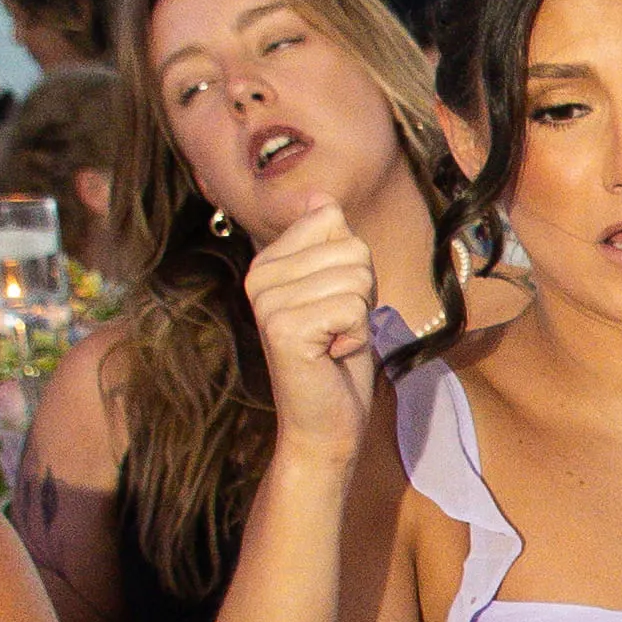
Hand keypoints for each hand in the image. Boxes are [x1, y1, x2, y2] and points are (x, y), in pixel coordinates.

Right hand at [242, 205, 383, 469]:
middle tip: (337, 330)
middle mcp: (258, 276)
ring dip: (360, 317)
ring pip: (357, 277)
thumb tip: (321, 197)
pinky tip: (331, 356)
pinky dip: (357, 336)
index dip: (353, 267)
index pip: (332, 220)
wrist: (326, 424)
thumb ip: (330, 243)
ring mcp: (267, 302)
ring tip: (334, 342)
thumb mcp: (340, 290)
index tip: (334, 304)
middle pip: (351, 248)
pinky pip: (353, 307)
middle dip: (362, 293)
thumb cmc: (337, 359)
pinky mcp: (284, 328)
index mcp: (268, 261)